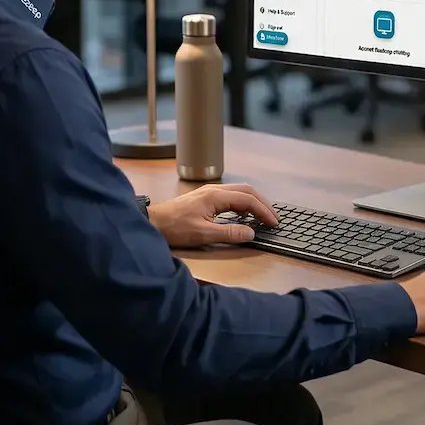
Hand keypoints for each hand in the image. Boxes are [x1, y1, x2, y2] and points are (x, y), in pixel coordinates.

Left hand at [149, 184, 278, 248]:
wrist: (151, 222)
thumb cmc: (174, 228)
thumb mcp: (203, 234)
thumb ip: (229, 233)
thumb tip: (251, 233)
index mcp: (216, 196)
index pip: (247, 199)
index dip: (263, 211)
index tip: (273, 222)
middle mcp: (215, 190)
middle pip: (246, 190)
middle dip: (262, 203)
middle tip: (273, 218)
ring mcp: (209, 192)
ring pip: (239, 192)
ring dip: (253, 202)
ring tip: (262, 217)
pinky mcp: (205, 198)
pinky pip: (231, 196)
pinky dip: (243, 204)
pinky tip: (243, 215)